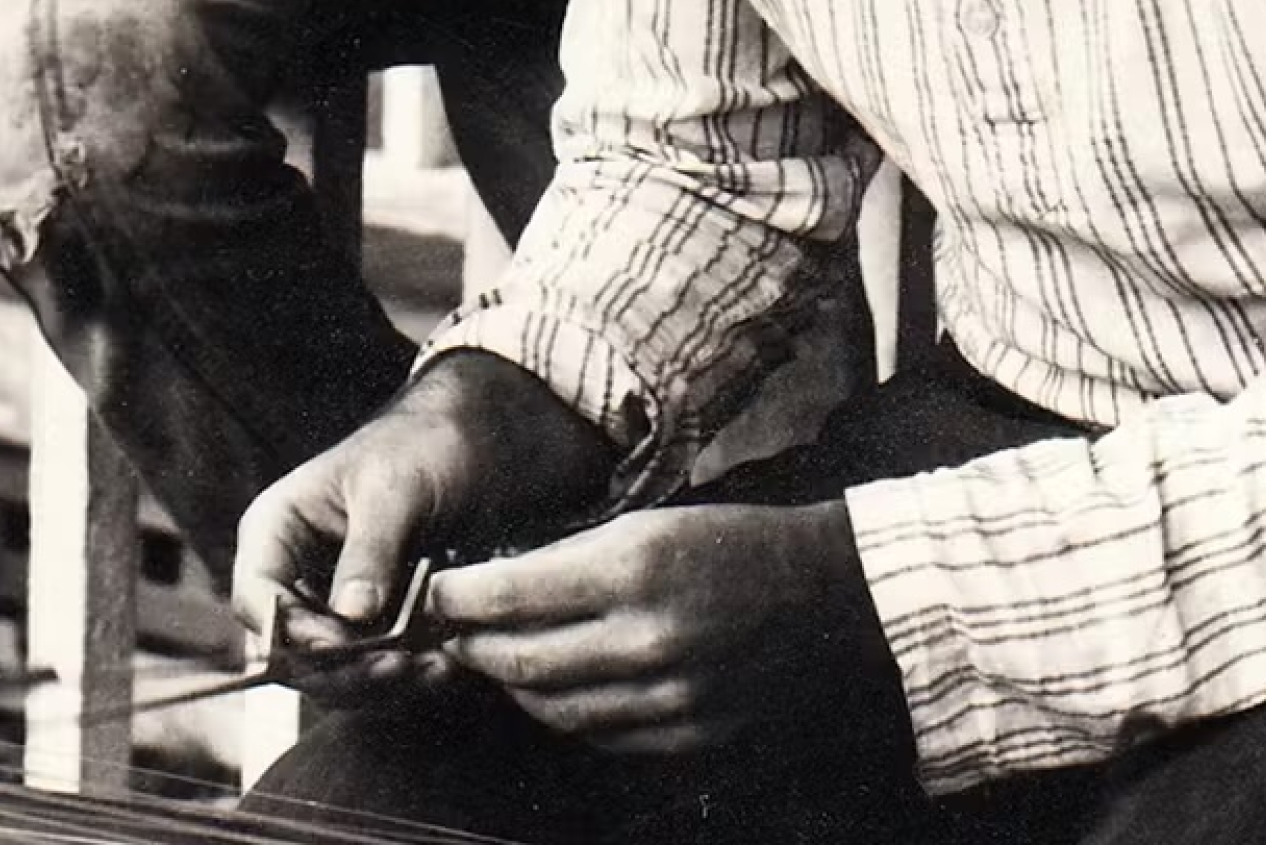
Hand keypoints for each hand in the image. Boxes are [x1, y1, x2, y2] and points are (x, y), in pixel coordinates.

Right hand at [232, 356, 615, 701]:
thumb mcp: (395, 490)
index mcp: (276, 530)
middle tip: (400, 665)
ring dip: (378, 681)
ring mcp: (327, 605)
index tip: (347, 645)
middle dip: (343, 668)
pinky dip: (401, 675)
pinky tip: (442, 663)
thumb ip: (370, 550)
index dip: (293, 634)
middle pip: (290, 653)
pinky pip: (369, 669)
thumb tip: (350, 616)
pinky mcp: (367, 626)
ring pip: (330, 673)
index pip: (258, 601)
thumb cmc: (423, 447)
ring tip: (432, 665)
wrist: (473, 443)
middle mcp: (291, 576)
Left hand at [431, 502, 905, 764]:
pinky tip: (555, 691)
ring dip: (513, 686)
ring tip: (495, 662)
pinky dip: (566, 714)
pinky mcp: (686, 740)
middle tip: (449, 633)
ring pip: (554, 708)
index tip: (434, 592)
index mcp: (636, 568)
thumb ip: (577, 558)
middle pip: (522, 661)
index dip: (461, 597)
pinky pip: (599, 737)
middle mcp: (646, 639)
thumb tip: (503, 582)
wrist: (831, 599)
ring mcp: (667, 700)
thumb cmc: (739, 545)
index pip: (514, 594)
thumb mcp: (654, 525)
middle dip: (473, 648)